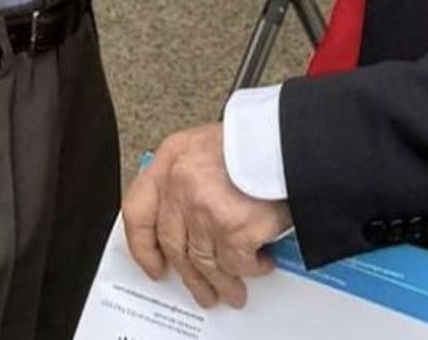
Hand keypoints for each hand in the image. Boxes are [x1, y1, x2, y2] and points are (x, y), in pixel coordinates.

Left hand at [123, 124, 291, 308]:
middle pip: (175, 245)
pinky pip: (238, 263)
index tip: (153, 264)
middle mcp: (180, 186)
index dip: (142, 246)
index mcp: (171, 159)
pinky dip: (251, 269)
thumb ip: (190, 176)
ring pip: (205, 262)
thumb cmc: (255, 137)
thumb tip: (185, 218)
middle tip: (202, 288)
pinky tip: (260, 265)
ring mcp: (204, 211)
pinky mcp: (234, 230)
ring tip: (232, 291)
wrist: (289, 139)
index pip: (139, 211)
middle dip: (190, 275)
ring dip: (221, 282)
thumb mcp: (209, 144)